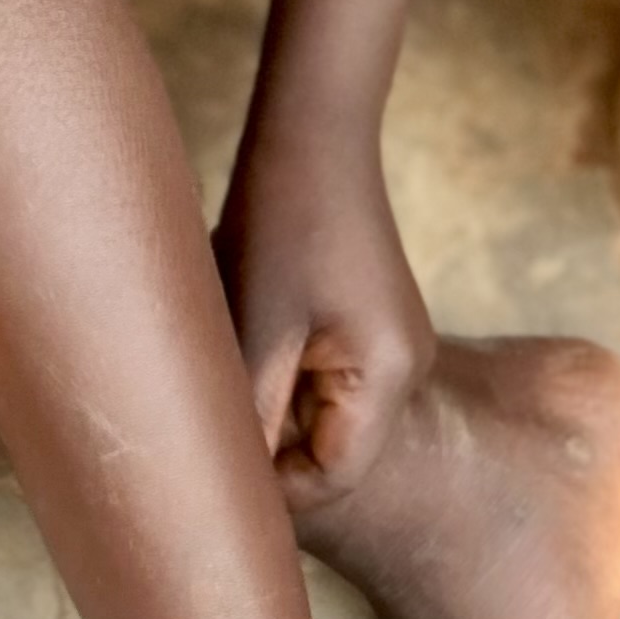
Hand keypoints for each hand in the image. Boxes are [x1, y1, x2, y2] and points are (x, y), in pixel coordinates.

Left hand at [214, 120, 431, 509]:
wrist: (314, 131)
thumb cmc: (283, 221)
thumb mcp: (259, 326)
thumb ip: (251, 413)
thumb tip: (226, 488)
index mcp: (389, 378)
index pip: (334, 476)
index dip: (273, 487)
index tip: (215, 465)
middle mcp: (407, 369)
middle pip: (333, 447)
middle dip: (272, 441)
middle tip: (212, 417)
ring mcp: (394, 343)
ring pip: (325, 410)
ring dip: (275, 400)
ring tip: (231, 362)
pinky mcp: (373, 321)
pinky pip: (328, 373)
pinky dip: (286, 368)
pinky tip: (251, 331)